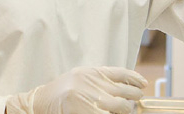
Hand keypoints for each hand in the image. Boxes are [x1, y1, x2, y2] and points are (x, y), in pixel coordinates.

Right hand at [5, 66, 147, 113]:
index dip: (135, 79)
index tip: (142, 84)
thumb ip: (100, 78)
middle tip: (135, 102)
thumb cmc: (61, 90)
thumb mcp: (81, 77)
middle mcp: (94, 84)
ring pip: (122, 106)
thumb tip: (125, 84)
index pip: (121, 73)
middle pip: (125, 92)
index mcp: (93, 72)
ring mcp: (92, 99)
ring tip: (126, 110)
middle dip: (134, 98)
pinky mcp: (89, 112)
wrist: (41, 102)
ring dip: (127, 110)